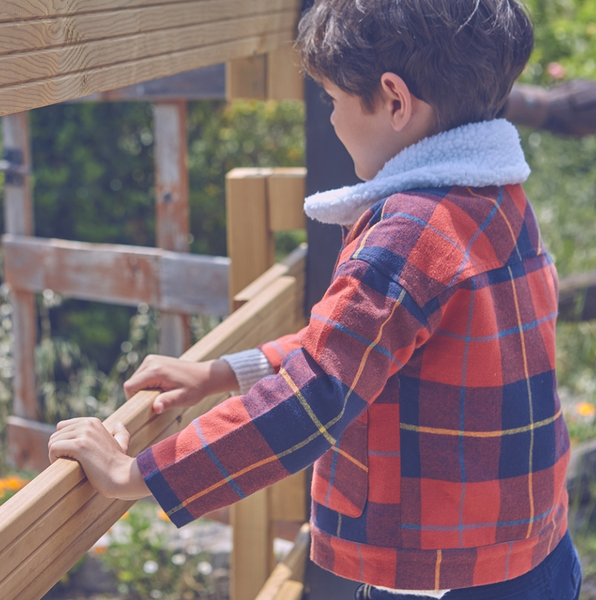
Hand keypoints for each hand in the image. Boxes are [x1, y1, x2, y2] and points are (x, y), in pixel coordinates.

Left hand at [48, 418, 149, 499]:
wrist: (122, 476)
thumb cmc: (119, 464)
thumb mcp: (122, 444)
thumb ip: (120, 433)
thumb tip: (119, 425)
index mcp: (93, 422)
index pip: (62, 427)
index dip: (64, 442)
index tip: (73, 455)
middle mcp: (88, 424)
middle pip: (56, 434)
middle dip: (59, 449)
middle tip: (70, 462)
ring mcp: (84, 433)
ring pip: (53, 441)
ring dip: (56, 455)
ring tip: (70, 465)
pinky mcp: (79, 445)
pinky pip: (53, 448)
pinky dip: (54, 459)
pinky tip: (66, 466)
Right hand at [123, 355, 238, 413]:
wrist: (206, 375)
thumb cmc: (195, 388)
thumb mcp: (182, 398)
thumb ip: (167, 402)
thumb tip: (155, 408)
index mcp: (155, 370)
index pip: (130, 386)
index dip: (134, 399)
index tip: (149, 404)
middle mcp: (150, 361)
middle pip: (132, 383)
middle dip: (141, 394)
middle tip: (160, 398)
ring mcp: (152, 359)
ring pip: (136, 380)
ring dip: (145, 389)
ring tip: (163, 392)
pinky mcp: (154, 360)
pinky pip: (142, 376)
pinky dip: (148, 383)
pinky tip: (163, 386)